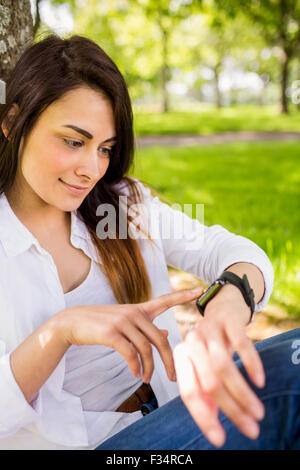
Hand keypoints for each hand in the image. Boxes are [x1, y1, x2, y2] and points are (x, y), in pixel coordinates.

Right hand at [57, 286, 203, 383]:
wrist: (72, 322)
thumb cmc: (101, 324)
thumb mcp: (125, 322)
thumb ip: (146, 327)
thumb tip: (167, 332)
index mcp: (139, 309)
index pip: (165, 300)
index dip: (183, 295)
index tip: (201, 289)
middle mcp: (134, 313)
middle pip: (160, 339)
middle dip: (169, 360)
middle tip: (173, 377)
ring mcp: (122, 321)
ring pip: (146, 348)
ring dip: (149, 368)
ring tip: (146, 379)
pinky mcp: (111, 333)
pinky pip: (130, 353)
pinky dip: (135, 367)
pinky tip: (136, 373)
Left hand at [173, 284, 265, 446]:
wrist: (223, 308)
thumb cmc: (213, 345)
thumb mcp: (203, 367)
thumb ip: (204, 394)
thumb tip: (212, 427)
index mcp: (181, 357)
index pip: (189, 393)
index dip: (203, 418)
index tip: (220, 439)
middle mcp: (191, 343)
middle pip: (208, 382)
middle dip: (230, 409)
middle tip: (251, 428)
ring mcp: (210, 330)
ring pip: (224, 366)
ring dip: (242, 393)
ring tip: (258, 413)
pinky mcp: (228, 321)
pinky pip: (241, 344)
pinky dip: (251, 364)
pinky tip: (259, 381)